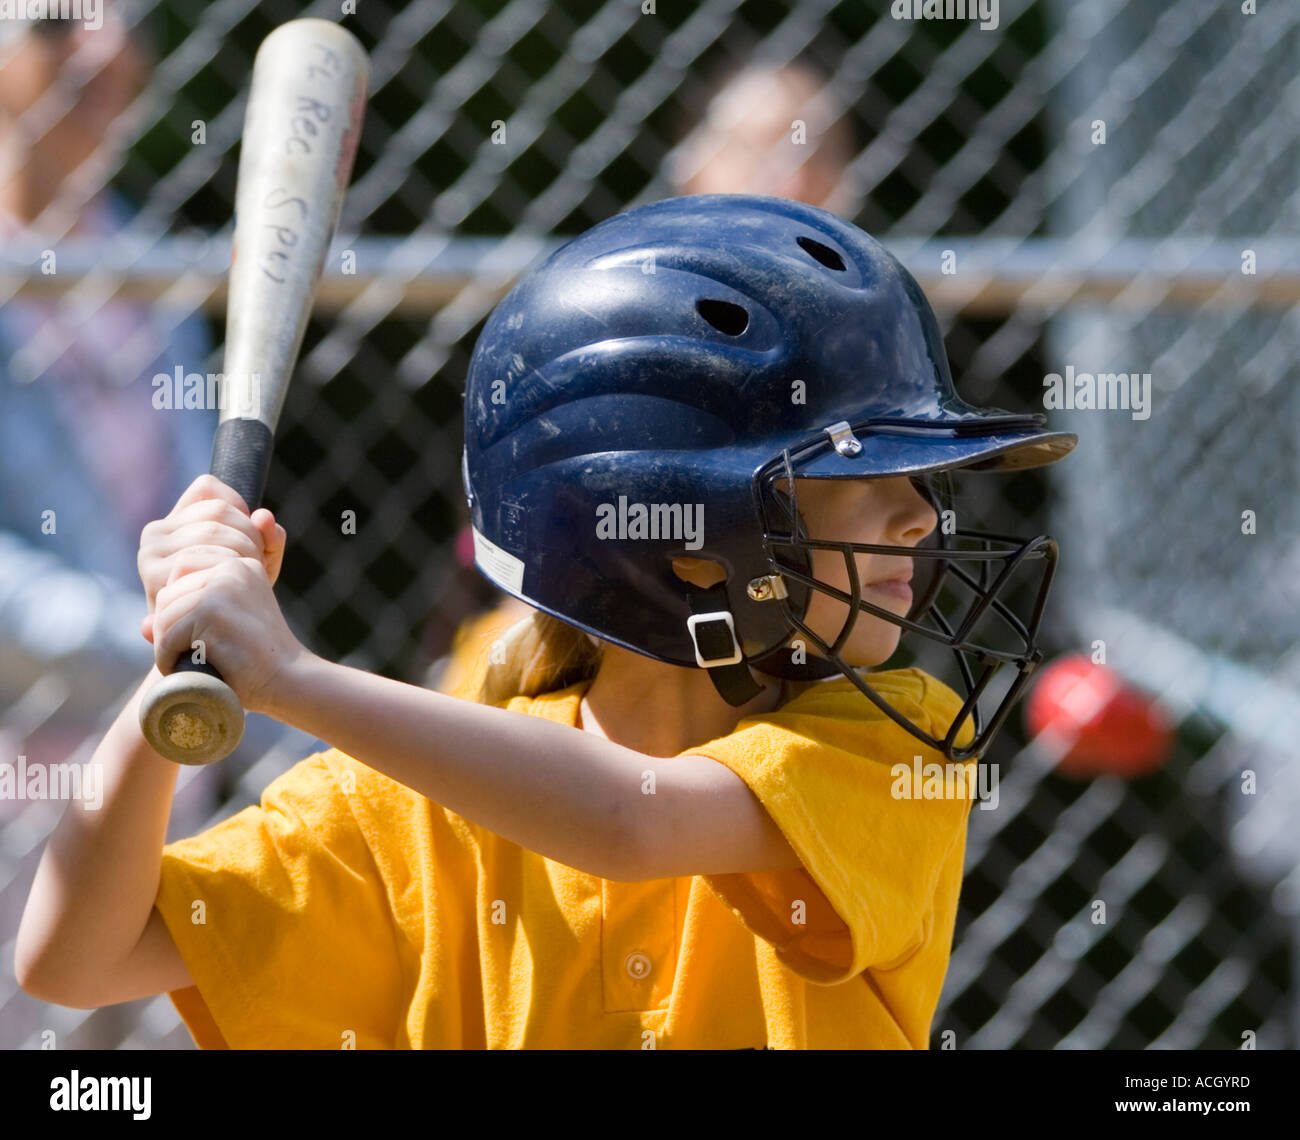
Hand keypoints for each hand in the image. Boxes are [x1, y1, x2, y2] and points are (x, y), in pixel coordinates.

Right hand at [138, 474, 285, 620]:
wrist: (209, 653)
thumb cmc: (235, 600)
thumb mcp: (257, 563)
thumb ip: (268, 538)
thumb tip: (264, 517)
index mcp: (172, 522)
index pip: (208, 489)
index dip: (239, 510)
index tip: (252, 539)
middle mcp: (154, 535)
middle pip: (217, 510)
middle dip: (249, 535)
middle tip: (257, 564)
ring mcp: (150, 556)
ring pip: (212, 529)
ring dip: (243, 551)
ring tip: (247, 576)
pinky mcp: (155, 578)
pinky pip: (202, 556)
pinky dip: (228, 567)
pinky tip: (233, 586)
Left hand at [146, 552, 308, 716]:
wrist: (290, 680)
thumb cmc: (257, 659)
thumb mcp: (225, 626)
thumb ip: (190, 616)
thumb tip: (143, 626)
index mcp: (240, 564)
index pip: (182, 571)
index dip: (180, 607)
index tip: (200, 635)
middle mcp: (233, 567)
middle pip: (169, 591)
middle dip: (170, 626)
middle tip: (189, 654)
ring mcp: (223, 587)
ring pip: (165, 613)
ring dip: (168, 644)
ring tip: (189, 663)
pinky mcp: (213, 611)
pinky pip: (168, 635)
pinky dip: (169, 658)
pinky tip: (190, 669)